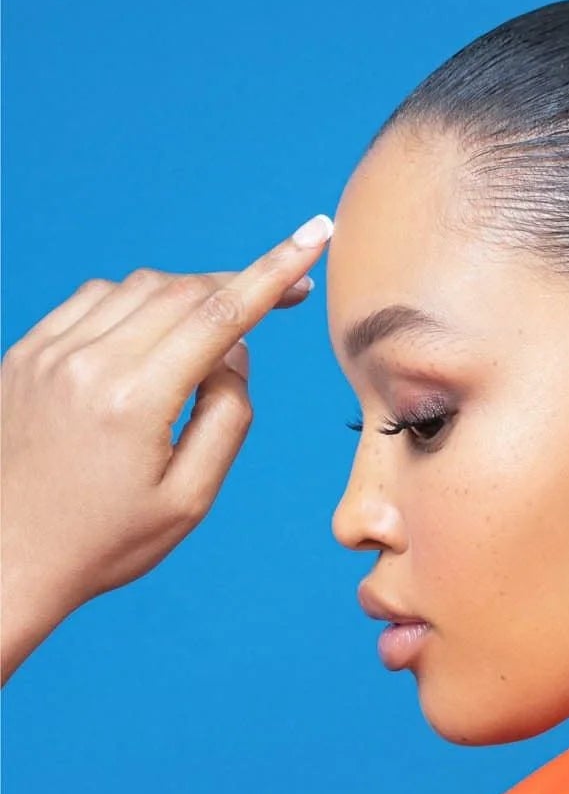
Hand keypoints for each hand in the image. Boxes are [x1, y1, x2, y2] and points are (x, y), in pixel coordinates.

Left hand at [0, 212, 332, 641]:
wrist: (8, 556)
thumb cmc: (104, 540)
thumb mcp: (188, 499)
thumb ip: (226, 419)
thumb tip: (234, 353)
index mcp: (135, 402)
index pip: (219, 315)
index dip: (272, 273)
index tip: (313, 237)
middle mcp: (88, 362)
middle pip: (183, 292)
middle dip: (238, 285)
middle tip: (282, 297)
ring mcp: (50, 351)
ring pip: (138, 287)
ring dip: (187, 298)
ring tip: (208, 342)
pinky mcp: (27, 352)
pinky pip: (93, 300)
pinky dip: (135, 306)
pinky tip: (150, 340)